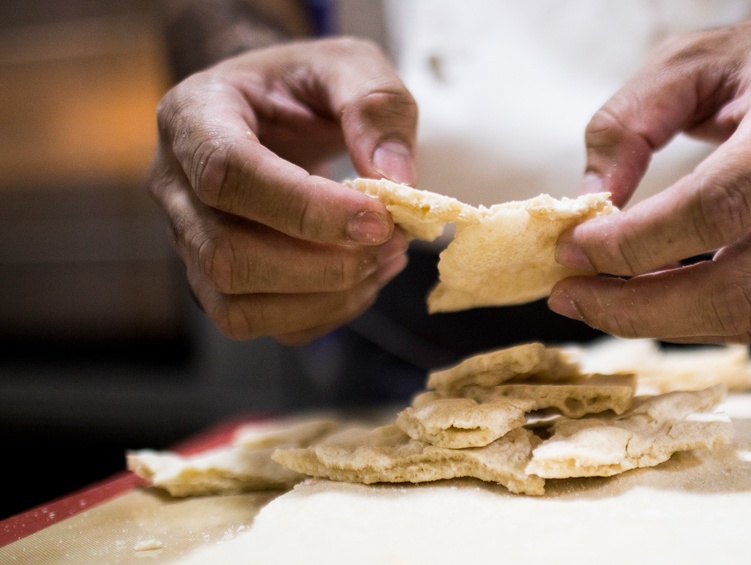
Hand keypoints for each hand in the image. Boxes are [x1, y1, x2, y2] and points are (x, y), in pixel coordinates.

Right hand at [147, 38, 416, 344]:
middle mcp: (174, 186)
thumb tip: (396, 184)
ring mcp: (189, 241)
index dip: (306, 208)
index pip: (227, 174)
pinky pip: (262, 324)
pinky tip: (363, 278)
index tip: (378, 218)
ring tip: (385, 259)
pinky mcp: (216, 282)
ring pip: (236, 304)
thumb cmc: (302, 83)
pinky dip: (324, 313)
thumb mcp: (347, 64)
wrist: (273, 108)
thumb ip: (376, 106)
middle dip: (322, 265)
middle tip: (391, 240)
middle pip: (226, 254)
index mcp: (192, 116)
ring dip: (326, 296)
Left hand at [549, 8, 750, 343]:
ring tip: (594, 299)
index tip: (573, 247)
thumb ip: (630, 122)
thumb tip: (590, 204)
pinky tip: (646, 295)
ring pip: (746, 318)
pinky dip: (690, 316)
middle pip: (735, 288)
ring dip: (657, 322)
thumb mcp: (696, 57)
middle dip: (638, 308)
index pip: (716, 207)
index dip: (637, 241)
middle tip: (569, 296)